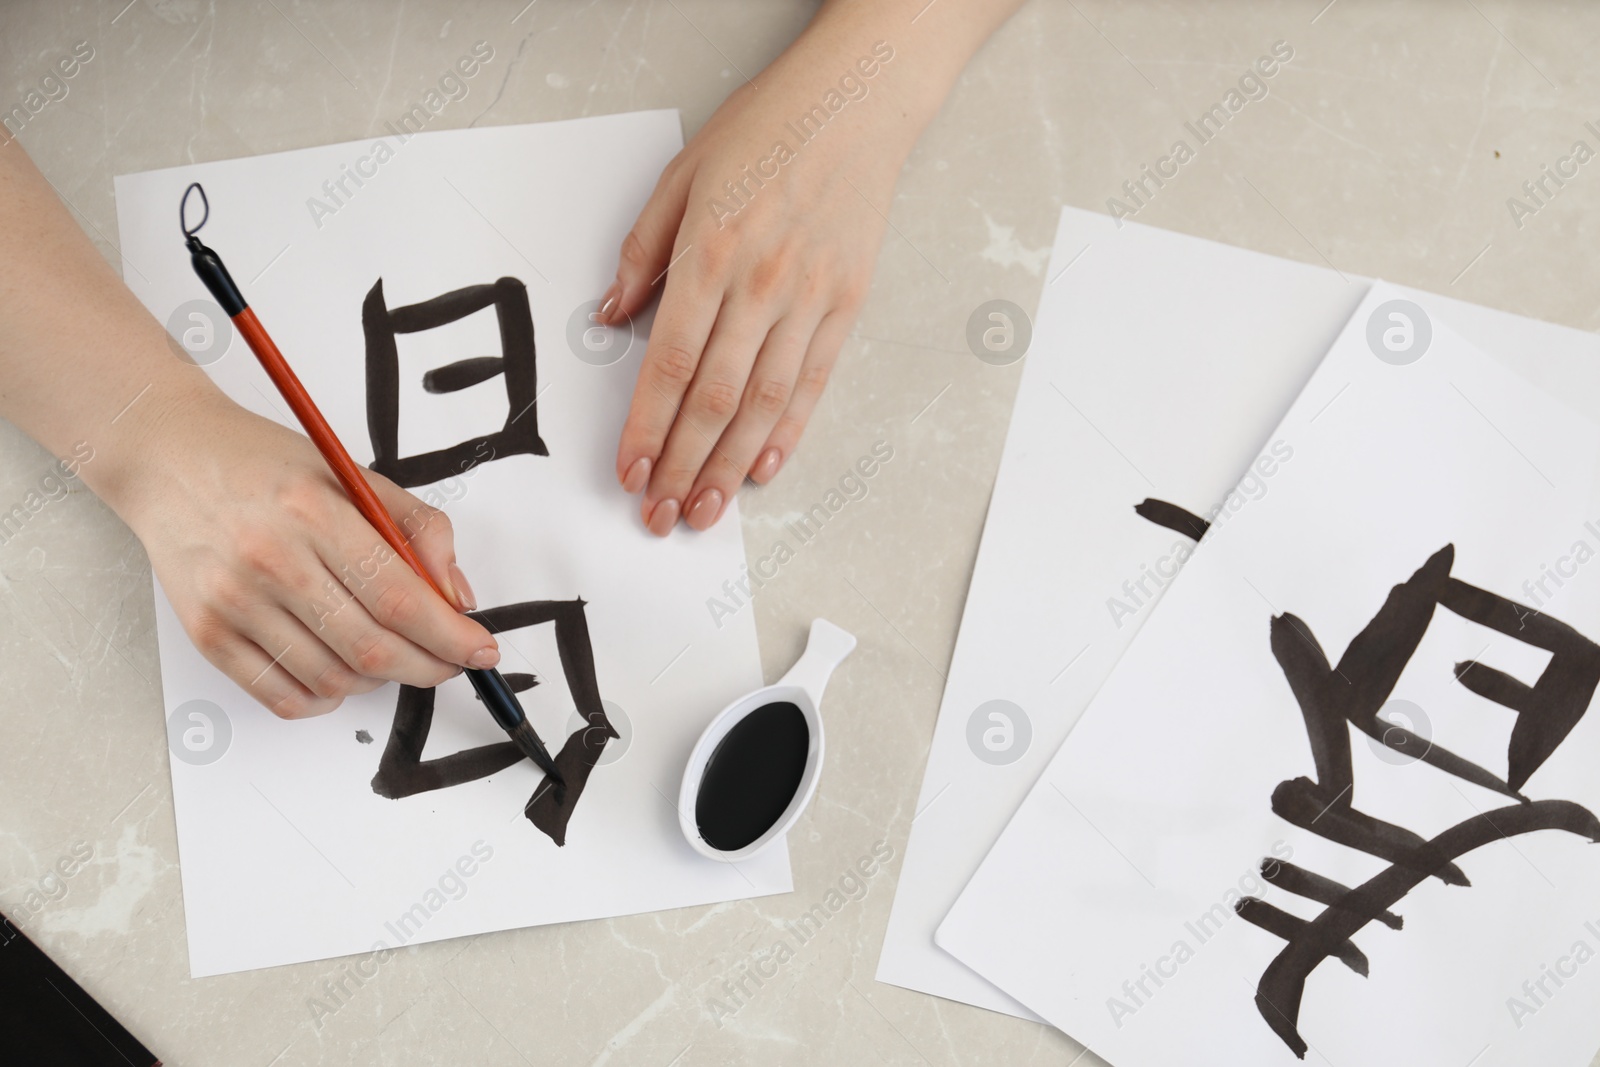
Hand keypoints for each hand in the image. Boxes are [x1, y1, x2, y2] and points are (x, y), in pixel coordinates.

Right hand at [119, 399, 498, 718]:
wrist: (169, 459)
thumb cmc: (266, 466)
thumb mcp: (353, 475)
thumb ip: (417, 529)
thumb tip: (456, 596)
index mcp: (314, 513)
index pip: (401, 597)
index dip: (451, 635)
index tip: (481, 649)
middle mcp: (270, 560)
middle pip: (373, 647)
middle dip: (430, 666)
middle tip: (450, 662)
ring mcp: (234, 601)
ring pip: (334, 679)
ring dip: (380, 680)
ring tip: (391, 654)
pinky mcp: (207, 633)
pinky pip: (282, 696)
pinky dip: (327, 697)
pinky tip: (342, 672)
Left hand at [598, 46, 911, 535]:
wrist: (856, 104)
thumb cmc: (765, 129)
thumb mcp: (681, 176)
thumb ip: (643, 253)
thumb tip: (612, 315)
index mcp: (709, 254)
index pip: (669, 365)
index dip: (645, 428)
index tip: (627, 471)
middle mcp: (760, 285)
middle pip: (712, 400)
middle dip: (680, 465)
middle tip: (659, 515)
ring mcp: (809, 300)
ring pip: (763, 404)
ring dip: (728, 466)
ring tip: (704, 510)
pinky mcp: (846, 305)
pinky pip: (812, 383)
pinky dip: (787, 432)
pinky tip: (762, 469)